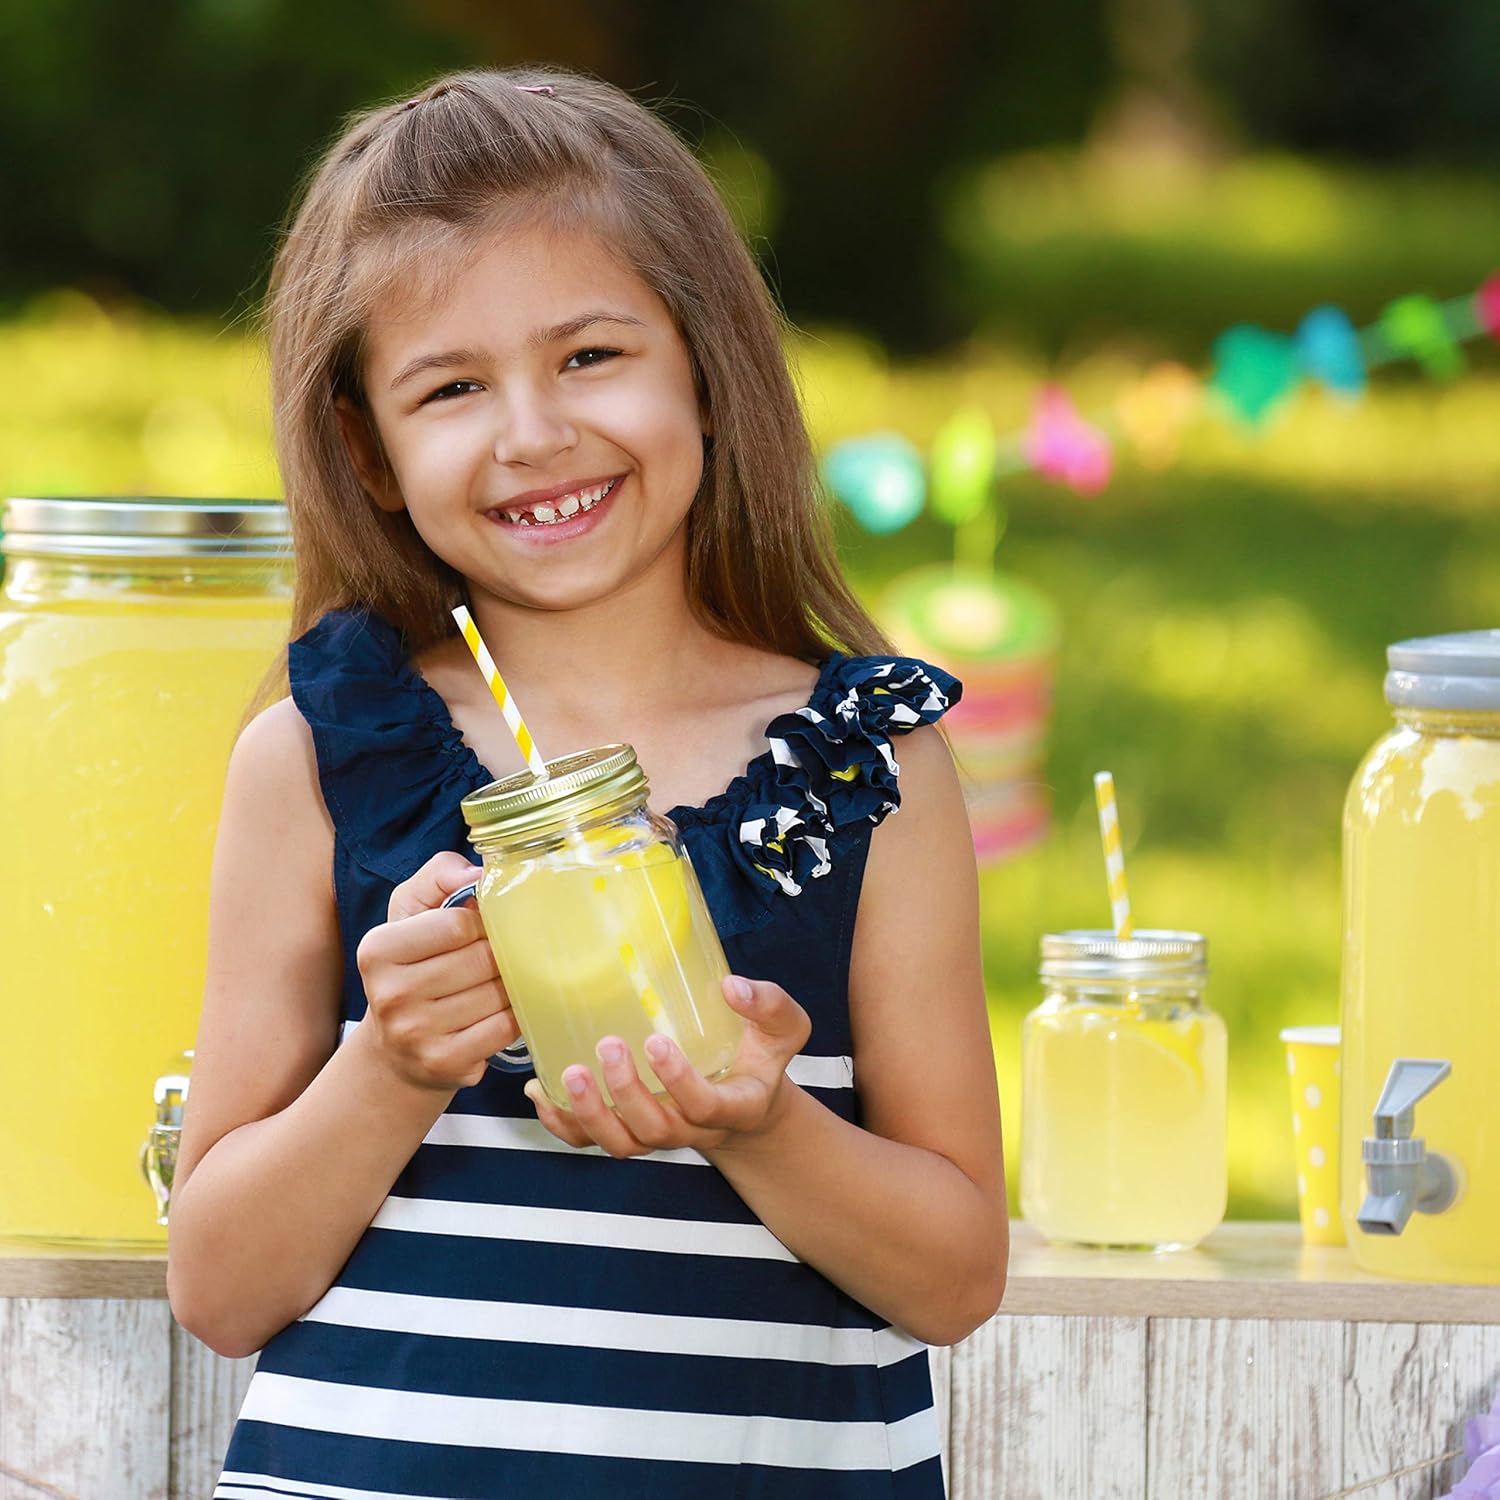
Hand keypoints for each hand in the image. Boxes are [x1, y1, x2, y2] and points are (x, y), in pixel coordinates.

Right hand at [355, 851, 519, 1091]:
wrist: (396, 1049)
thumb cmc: (412, 967)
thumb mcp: (412, 912)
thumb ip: (440, 875)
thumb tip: (479, 873)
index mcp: (378, 949)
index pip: (457, 923)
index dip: (482, 922)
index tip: (482, 928)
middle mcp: (390, 994)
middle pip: (481, 959)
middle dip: (500, 954)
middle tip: (498, 956)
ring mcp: (415, 1034)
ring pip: (497, 994)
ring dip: (510, 985)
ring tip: (498, 983)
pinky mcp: (444, 1063)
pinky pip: (504, 1027)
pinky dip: (513, 1016)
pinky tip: (500, 1011)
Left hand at [523, 975, 811, 1156]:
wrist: (746, 1102)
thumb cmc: (759, 1058)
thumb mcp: (782, 1030)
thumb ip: (768, 1005)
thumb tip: (731, 986)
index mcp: (733, 1106)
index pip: (704, 1107)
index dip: (678, 1082)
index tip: (658, 1042)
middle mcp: (692, 1130)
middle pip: (653, 1129)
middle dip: (626, 1093)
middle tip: (608, 1046)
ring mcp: (657, 1134)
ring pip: (620, 1144)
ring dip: (589, 1114)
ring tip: (568, 1073)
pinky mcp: (629, 1131)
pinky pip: (590, 1142)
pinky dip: (561, 1123)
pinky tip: (539, 1091)